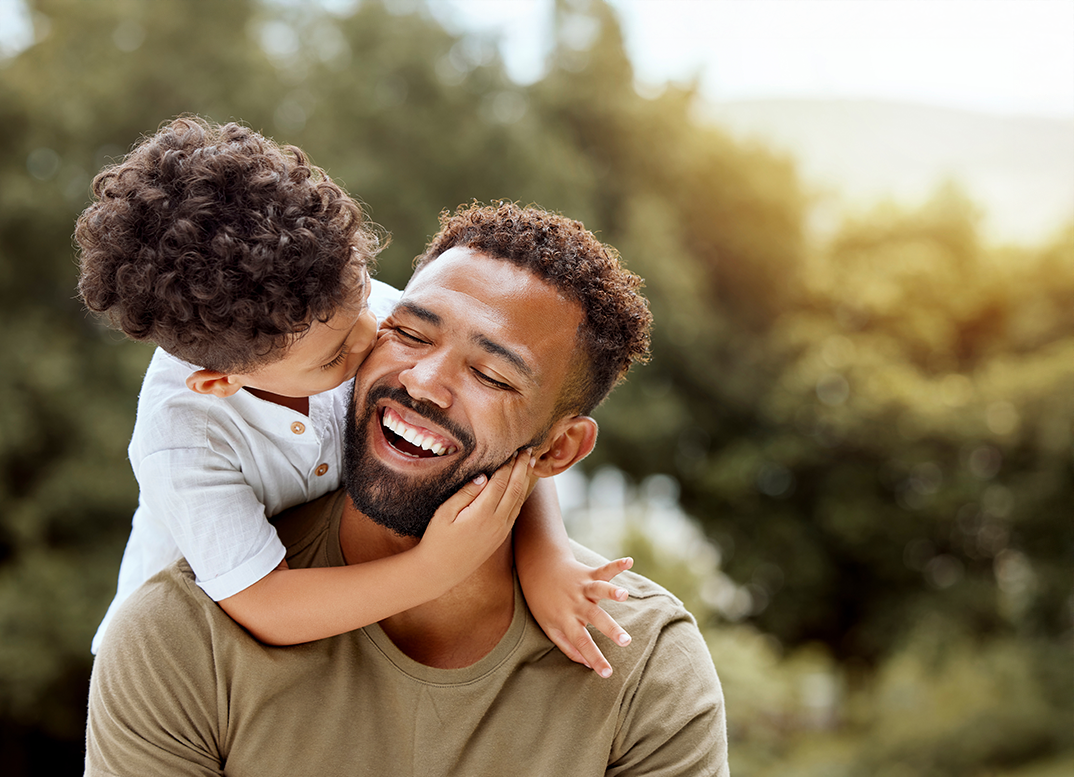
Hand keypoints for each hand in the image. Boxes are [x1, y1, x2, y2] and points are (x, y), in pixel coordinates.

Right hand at [418, 449, 537, 587]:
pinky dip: (521, 495)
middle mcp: (497, 522)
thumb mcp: (444, 513)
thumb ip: (465, 493)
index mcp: (482, 513)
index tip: (512, 449)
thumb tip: (483, 476)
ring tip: (530, 463)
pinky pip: (515, 511)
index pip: (501, 482)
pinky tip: (521, 485)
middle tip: (528, 450)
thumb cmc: (437, 539)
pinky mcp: (501, 537)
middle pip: (515, 488)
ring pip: (519, 500)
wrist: (441, 571)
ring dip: (525, 480)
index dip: (508, 464)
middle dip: (522, 468)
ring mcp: (501, 530)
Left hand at [528, 556, 634, 677]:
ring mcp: (582, 587)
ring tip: (624, 594)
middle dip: (611, 629)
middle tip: (625, 641)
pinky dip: (616, 565)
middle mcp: (576, 604)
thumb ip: (568, 647)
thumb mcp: (549, 628)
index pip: (581, 643)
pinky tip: (629, 562)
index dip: (594, 658)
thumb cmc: (544, 603)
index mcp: (566, 620)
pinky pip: (603, 569)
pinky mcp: (588, 574)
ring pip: (598, 590)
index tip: (608, 673)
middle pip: (595, 618)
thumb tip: (588, 665)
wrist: (537, 569)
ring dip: (611, 591)